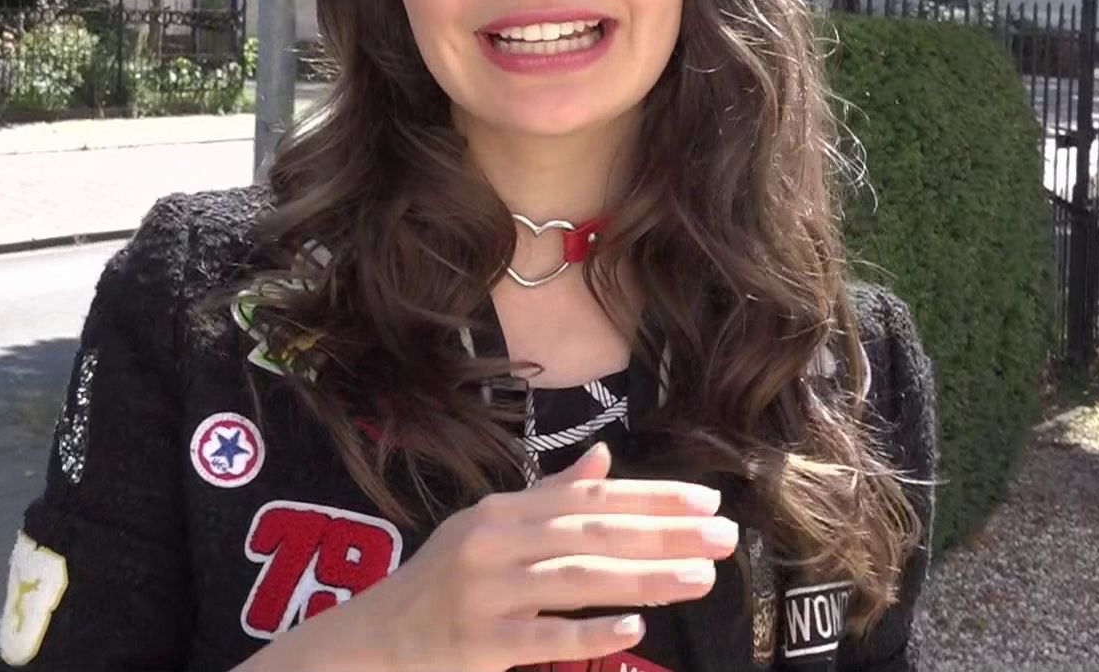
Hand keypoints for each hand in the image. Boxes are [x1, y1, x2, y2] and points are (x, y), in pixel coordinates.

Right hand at [342, 442, 738, 671]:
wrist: (374, 639)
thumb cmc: (442, 583)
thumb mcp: (487, 529)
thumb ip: (548, 497)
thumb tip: (604, 457)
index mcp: (501, 510)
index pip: (589, 496)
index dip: (651, 496)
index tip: (707, 502)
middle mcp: (492, 542)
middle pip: (592, 533)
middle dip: (664, 533)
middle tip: (724, 536)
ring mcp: (484, 592)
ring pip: (578, 579)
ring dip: (646, 577)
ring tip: (700, 578)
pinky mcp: (478, 642)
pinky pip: (544, 635)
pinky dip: (591, 630)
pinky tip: (634, 625)